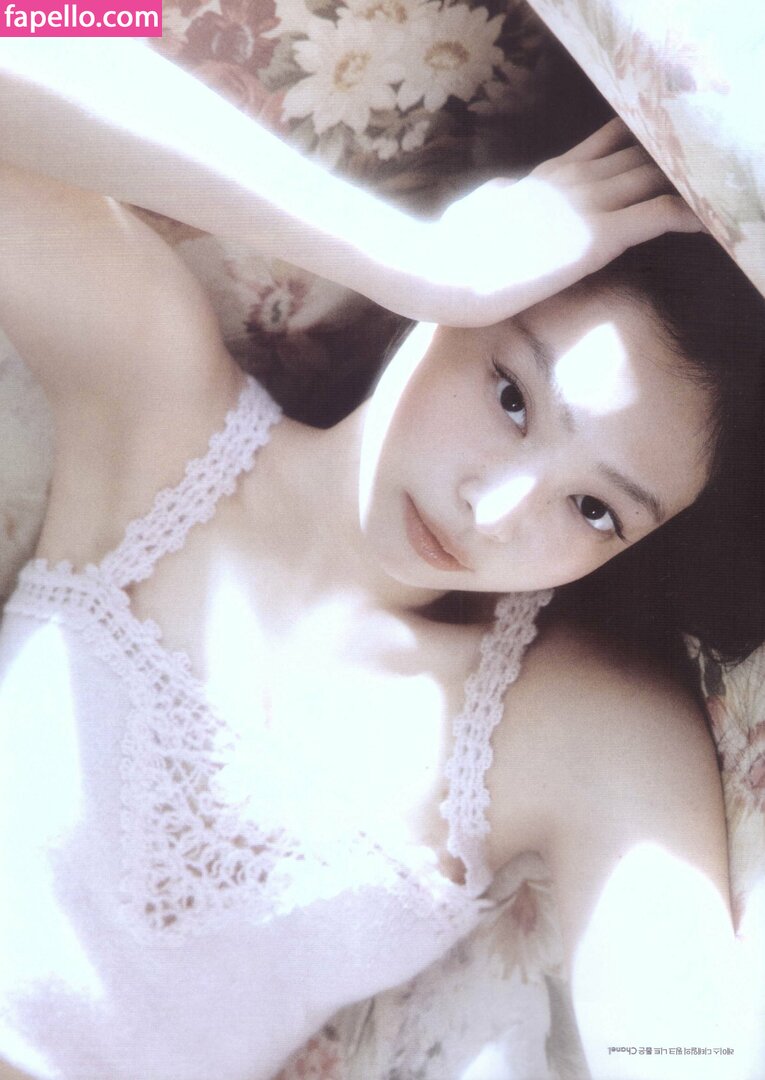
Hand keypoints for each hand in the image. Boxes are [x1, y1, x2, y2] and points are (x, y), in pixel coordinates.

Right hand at [421, 118, 702, 325]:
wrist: (443, 271)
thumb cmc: (450, 250)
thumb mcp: (475, 211)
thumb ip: (497, 197)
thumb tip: (500, 193)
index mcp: (546, 177)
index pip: (604, 145)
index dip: (633, 146)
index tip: (651, 152)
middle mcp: (572, 181)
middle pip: (636, 155)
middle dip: (664, 162)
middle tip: (688, 174)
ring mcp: (585, 204)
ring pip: (654, 177)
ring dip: (681, 182)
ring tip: (705, 192)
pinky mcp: (596, 238)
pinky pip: (658, 216)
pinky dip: (687, 216)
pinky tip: (706, 222)